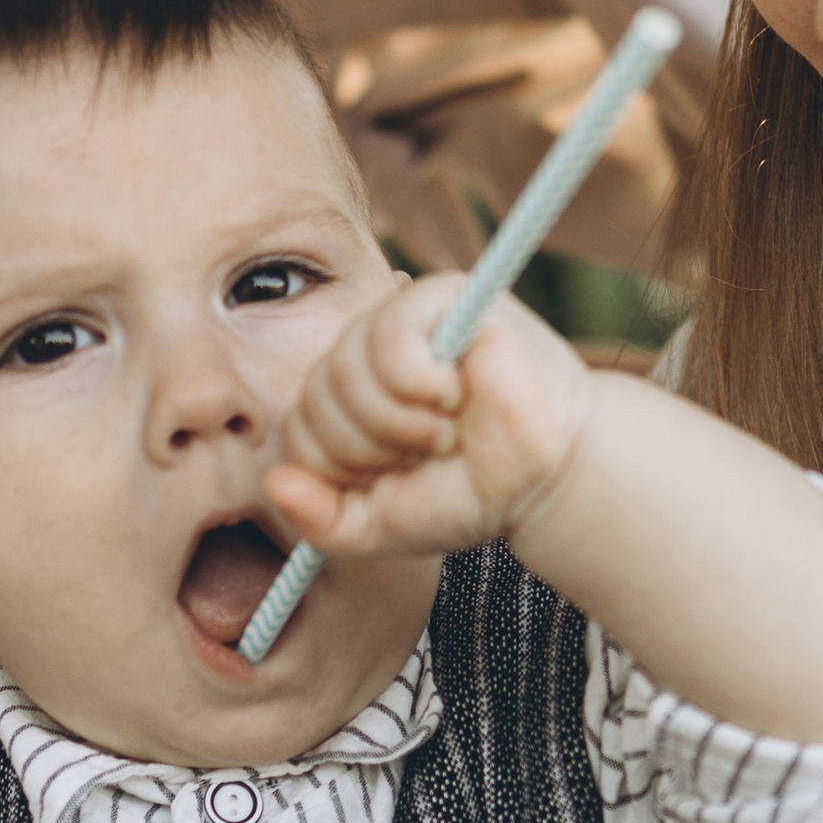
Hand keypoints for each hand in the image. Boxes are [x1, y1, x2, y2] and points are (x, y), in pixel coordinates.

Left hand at [266, 278, 589, 565]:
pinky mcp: (442, 297)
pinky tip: (456, 392)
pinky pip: (388, 337)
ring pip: (345, 368)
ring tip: (446, 428)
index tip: (399, 477)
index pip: (299, 427)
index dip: (344, 467)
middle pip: (316, 397)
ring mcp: (402, 320)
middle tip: (430, 452)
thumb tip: (276, 483)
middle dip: (373, 448)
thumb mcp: (380, 525)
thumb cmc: (469, 492)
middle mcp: (366, 352)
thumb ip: (321, 521)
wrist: (546, 479)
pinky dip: (419, 383)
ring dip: (399, 421)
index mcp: (346, 399)